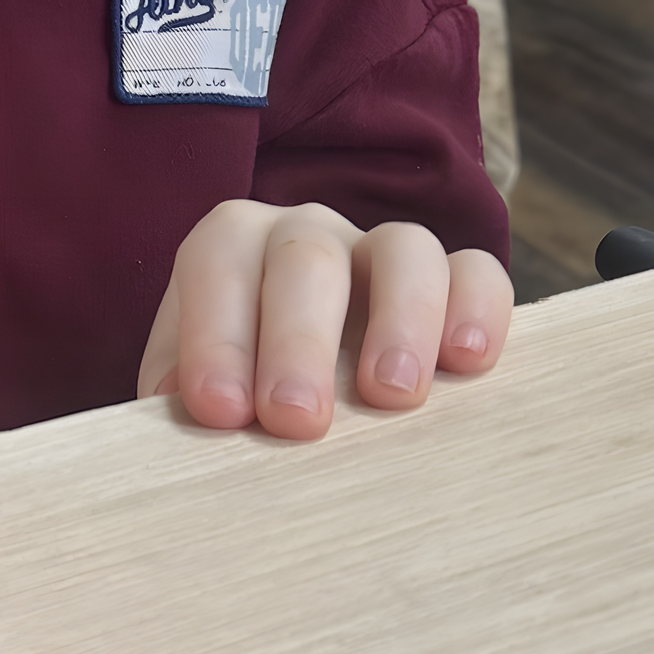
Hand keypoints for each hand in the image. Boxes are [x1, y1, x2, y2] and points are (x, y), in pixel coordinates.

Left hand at [137, 200, 512, 440]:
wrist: (302, 392)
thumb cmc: (241, 392)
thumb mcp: (201, 389)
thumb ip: (187, 394)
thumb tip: (175, 411)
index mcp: (231, 247)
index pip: (218, 266)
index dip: (215, 334)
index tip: (220, 411)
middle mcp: (307, 234)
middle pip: (307, 258)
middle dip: (298, 340)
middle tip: (295, 420)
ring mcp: (383, 252)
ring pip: (404, 249)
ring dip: (399, 319)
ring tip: (392, 395)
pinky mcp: (453, 282)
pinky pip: (477, 272)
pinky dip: (476, 309)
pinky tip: (469, 363)